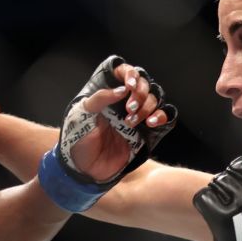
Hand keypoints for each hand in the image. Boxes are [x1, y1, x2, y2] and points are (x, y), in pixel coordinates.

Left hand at [63, 60, 175, 181]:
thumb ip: (100, 98)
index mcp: (108, 93)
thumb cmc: (78, 138)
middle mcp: (124, 102)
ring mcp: (136, 116)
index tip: (129, 86)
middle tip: (128, 108)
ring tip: (131, 121)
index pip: (124, 73)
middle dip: (140, 93)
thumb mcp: (82, 115)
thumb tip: (122, 89)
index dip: (130, 74)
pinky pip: (163, 118)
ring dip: (147, 107)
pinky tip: (150, 123)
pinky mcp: (146, 132)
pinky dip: (161, 116)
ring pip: (154, 99)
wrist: (84, 167)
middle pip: (144, 84)